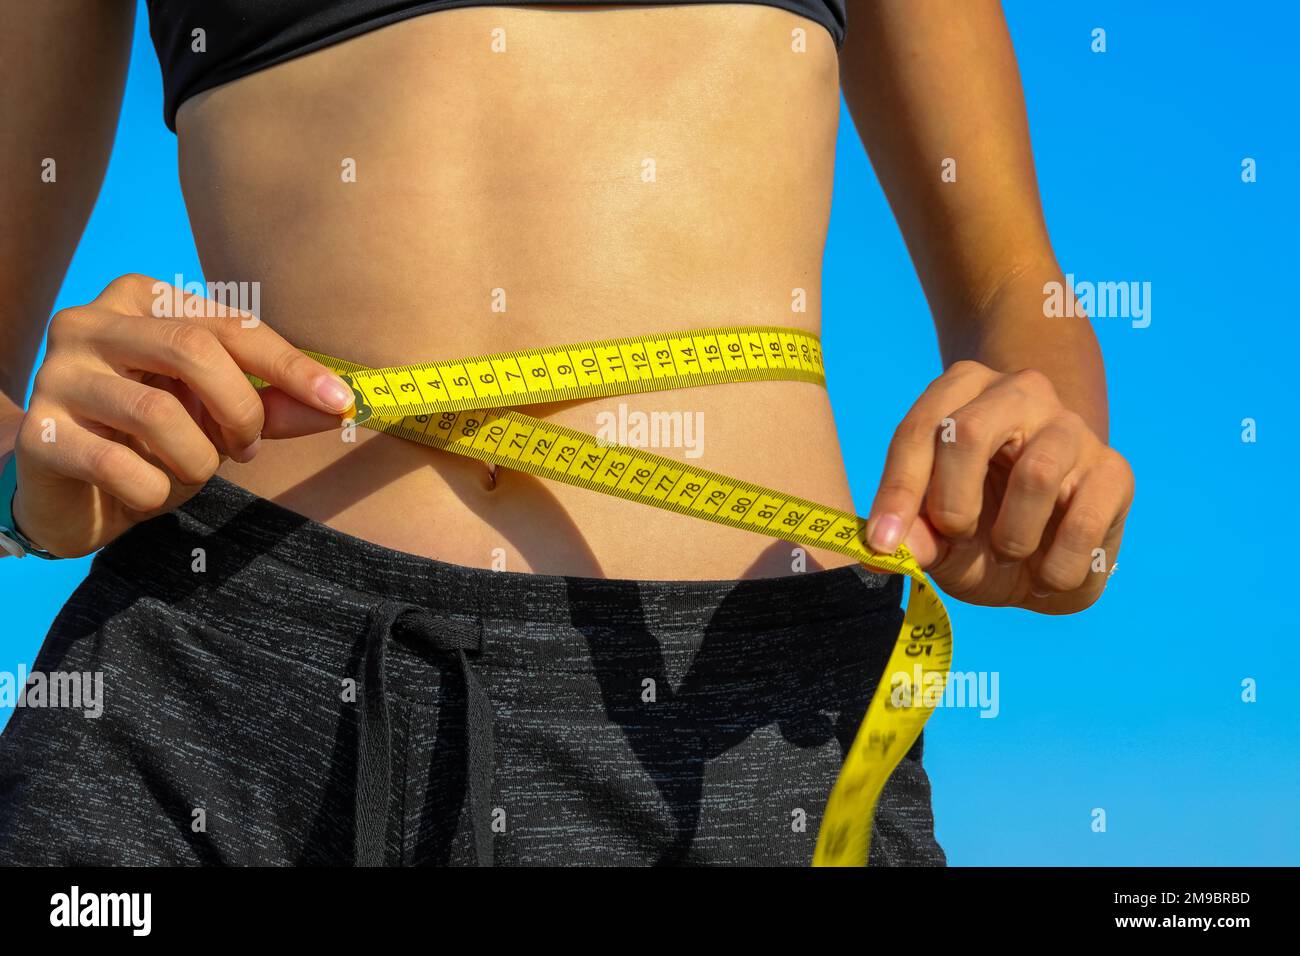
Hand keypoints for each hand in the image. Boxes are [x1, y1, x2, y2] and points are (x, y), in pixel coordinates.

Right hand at [9, 274, 355, 556]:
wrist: (73, 496)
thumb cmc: (152, 442)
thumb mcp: (218, 417)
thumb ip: (275, 406)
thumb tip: (340, 405)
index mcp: (139, 300)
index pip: (230, 325)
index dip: (291, 367)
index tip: (341, 402)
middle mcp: (89, 323)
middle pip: (193, 349)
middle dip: (241, 409)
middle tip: (247, 448)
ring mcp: (56, 375)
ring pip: (159, 413)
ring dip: (198, 459)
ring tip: (193, 469)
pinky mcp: (38, 434)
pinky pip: (120, 467)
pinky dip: (155, 490)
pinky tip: (147, 489)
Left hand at [866, 361, 1133, 613]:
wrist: (1049, 554)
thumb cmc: (980, 531)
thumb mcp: (937, 537)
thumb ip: (915, 536)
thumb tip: (892, 548)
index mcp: (961, 392)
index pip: (920, 430)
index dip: (897, 490)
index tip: (883, 544)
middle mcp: (1018, 393)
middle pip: (968, 432)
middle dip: (952, 503)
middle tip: (956, 538)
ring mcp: (1071, 428)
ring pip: (1037, 474)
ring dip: (1012, 536)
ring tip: (1009, 553)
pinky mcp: (1114, 470)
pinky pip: (1084, 520)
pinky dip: (1057, 566)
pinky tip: (1047, 575)